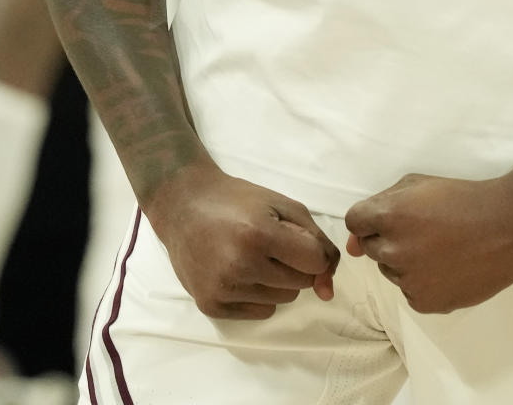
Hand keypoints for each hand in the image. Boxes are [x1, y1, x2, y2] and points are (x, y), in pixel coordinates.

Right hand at [146, 158, 338, 319]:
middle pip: (301, 283)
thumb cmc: (237, 200)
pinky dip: (260, 294)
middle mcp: (240, 266)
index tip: (296, 239)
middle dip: (295, 265)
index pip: (314, 263)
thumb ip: (316, 240)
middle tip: (272, 244)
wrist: (184, 206)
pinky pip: (261, 312)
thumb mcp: (282, 205)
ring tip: (254, 256)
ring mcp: (223, 290)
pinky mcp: (211, 307)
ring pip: (284, 300)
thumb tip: (328, 288)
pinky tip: (240, 271)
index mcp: (259, 234)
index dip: (312, 250)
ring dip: (278, 280)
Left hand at [345, 172, 512, 313]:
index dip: (370, 219)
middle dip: (388, 239)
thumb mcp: (419, 184)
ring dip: (405, 261)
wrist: (509, 225)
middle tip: (423, 230)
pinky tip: (448, 266)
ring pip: (391, 271)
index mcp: (390, 216)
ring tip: (440, 247)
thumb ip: (380, 204)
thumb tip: (351, 245)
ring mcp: (410, 281)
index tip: (391, 218)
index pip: (354, 222)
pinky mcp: (426, 303)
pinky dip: (423, 281)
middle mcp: (394, 251)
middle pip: (372, 248)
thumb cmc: (463, 198)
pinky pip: (410, 292)